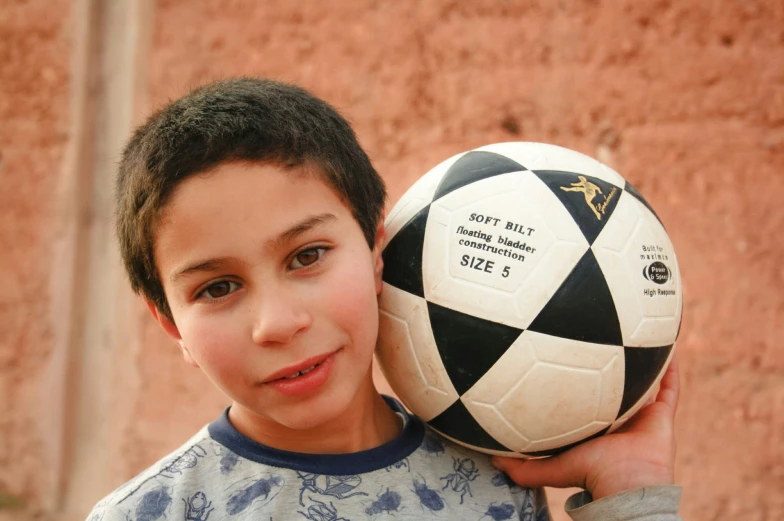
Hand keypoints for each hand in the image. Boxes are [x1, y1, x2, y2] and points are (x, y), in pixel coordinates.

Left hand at [492, 354, 679, 499]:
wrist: (626, 486)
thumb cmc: (591, 475)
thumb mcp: (551, 467)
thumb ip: (523, 466)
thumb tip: (492, 459)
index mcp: (596, 426)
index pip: (587, 400)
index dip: (581, 381)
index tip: (567, 357)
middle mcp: (619, 417)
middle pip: (615, 386)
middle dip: (610, 364)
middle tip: (600, 336)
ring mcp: (642, 414)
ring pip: (644, 381)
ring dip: (642, 359)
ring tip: (636, 329)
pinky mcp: (663, 414)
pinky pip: (669, 386)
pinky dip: (670, 367)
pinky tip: (665, 343)